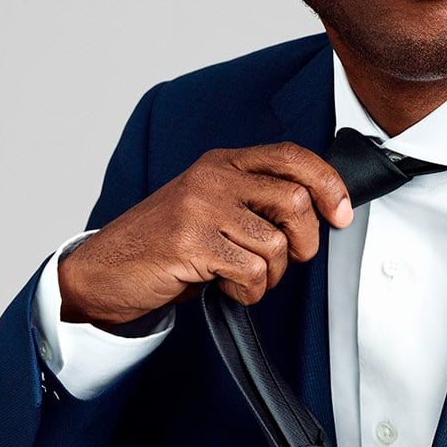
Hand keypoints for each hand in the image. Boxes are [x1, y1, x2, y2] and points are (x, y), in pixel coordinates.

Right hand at [58, 143, 351, 328]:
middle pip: (295, 199)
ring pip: (276, 242)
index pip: (292, 156)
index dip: (328, 183)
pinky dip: (251, 290)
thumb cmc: (166, 242)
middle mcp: (215, 177)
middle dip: (306, 240)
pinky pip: (252, 270)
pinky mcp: (191, 243)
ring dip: (272, 273)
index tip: (341, 214)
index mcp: (224, 162)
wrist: (105, 271)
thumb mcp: (213, 205)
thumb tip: (318, 210)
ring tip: (247, 277)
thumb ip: (255, 199)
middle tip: (292, 258)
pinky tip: (230, 288)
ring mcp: (202, 207)